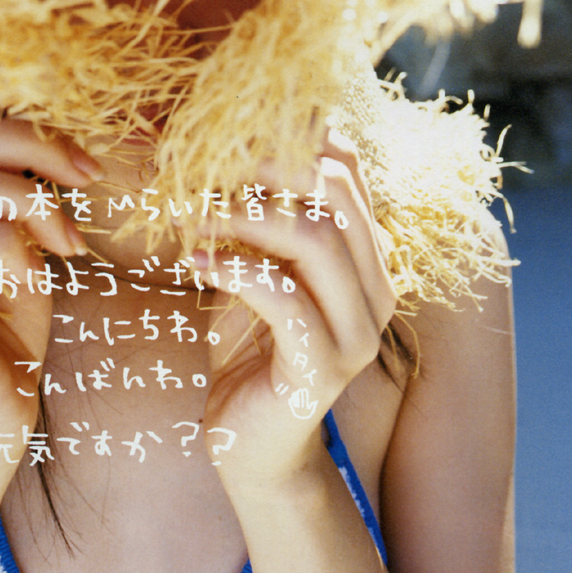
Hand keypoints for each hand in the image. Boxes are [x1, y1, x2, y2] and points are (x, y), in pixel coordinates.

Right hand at [0, 91, 101, 462]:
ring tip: (66, 239)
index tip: (67, 143)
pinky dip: (17, 249)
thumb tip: (51, 123)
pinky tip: (40, 280)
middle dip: (29, 139)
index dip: (3, 103)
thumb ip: (18, 188)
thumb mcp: (20, 245)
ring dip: (29, 198)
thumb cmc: (9, 335)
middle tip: (84, 175)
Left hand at [196, 131, 397, 494]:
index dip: (292, 140)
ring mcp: (357, 332)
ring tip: (194, 213)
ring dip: (246, 216)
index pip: (347, 173)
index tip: (230, 130)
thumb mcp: (253, 269)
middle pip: (336, 196)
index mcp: (365, 258)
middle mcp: (376, 289)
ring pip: (317, 241)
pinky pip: (287, 302)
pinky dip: (238, 272)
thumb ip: (256, 218)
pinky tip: (198, 261)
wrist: (250, 442)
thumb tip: (221, 146)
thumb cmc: (248, 347)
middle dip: (267, 168)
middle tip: (205, 164)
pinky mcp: (323, 369)